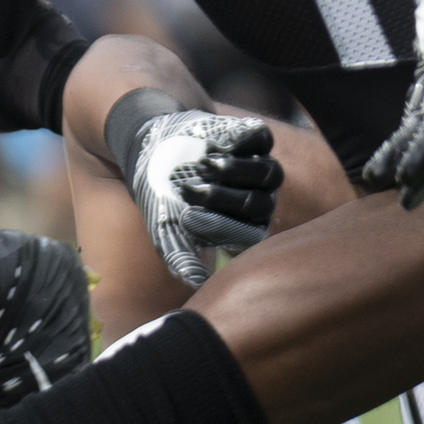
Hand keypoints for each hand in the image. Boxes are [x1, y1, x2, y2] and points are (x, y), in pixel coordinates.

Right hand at [109, 96, 281, 287]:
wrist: (154, 150)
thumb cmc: (163, 196)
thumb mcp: (166, 228)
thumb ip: (182, 255)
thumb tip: (198, 283)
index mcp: (244, 227)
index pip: (249, 234)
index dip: (220, 226)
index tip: (187, 217)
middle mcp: (260, 200)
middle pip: (260, 204)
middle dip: (222, 197)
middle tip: (190, 189)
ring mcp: (261, 169)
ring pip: (268, 173)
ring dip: (234, 170)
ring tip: (201, 165)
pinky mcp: (257, 140)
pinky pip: (262, 140)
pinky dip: (240, 142)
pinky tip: (213, 145)